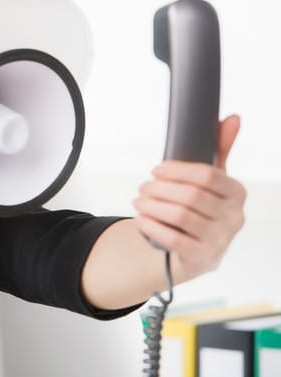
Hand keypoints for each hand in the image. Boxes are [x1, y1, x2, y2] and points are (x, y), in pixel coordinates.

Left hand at [133, 115, 246, 281]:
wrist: (196, 250)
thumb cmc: (202, 208)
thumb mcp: (212, 180)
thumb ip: (220, 149)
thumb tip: (232, 118)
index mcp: (237, 193)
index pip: (208, 175)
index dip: (177, 170)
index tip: (157, 170)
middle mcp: (234, 217)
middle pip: (190, 195)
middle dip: (159, 189)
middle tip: (143, 188)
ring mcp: (220, 240)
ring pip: (180, 216)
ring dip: (152, 206)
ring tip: (139, 202)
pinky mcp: (202, 258)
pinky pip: (173, 239)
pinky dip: (152, 226)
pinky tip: (142, 219)